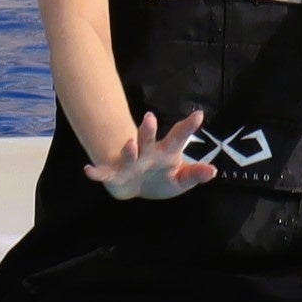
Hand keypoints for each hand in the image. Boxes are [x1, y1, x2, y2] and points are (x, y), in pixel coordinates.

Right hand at [86, 109, 217, 201]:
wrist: (135, 186)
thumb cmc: (161, 178)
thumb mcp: (181, 179)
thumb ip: (195, 174)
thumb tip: (212, 171)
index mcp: (165, 151)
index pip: (178, 137)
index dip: (188, 127)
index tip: (199, 115)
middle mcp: (146, 152)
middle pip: (148, 139)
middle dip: (148, 130)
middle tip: (150, 117)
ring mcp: (130, 163)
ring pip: (128, 154)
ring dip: (128, 150)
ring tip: (129, 144)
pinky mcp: (115, 175)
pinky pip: (105, 173)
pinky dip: (97, 172)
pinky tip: (88, 169)